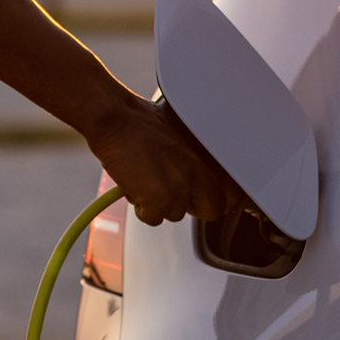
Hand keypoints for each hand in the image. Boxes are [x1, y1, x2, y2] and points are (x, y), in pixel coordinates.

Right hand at [77, 88, 237, 226]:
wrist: (115, 120)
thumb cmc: (137, 123)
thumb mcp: (175, 140)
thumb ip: (187, 163)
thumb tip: (185, 178)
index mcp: (202, 159)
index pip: (224, 195)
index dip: (207, 199)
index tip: (196, 199)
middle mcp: (194, 176)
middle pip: (209, 211)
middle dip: (189, 205)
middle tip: (169, 192)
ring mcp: (178, 190)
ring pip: (175, 215)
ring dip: (159, 205)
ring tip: (144, 180)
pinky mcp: (157, 200)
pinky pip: (151, 218)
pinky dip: (140, 207)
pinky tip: (134, 186)